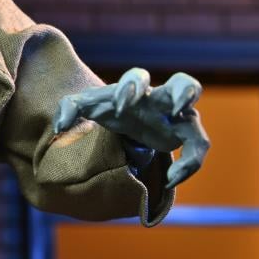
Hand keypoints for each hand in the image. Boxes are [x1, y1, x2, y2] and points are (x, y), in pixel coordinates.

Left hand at [53, 68, 210, 188]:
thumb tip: (59, 127)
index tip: (120, 109)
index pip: (138, 77)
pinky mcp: (184, 136)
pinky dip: (189, 166)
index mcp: (135, 89)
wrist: (123, 124)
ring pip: (198, 121)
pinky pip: (198, 148)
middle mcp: (161, 100)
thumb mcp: (85, 107)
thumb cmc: (106, 110)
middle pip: (187, 83)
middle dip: (186, 92)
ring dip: (194, 142)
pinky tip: (169, 181)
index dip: (132, 88)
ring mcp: (177, 117)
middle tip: (176, 108)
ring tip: (172, 170)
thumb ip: (69, 108)